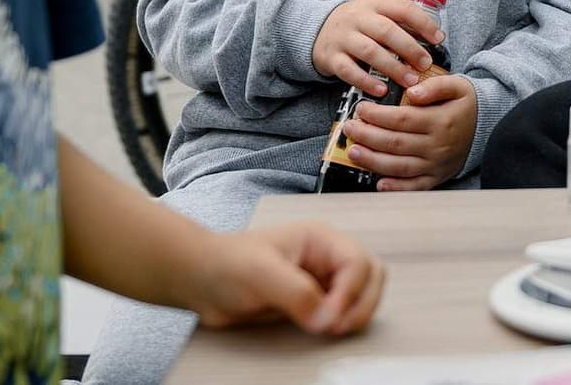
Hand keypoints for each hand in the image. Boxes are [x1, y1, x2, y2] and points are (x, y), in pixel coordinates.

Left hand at [182, 221, 384, 334]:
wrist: (200, 281)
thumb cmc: (225, 264)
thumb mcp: (260, 273)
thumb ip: (296, 293)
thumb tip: (326, 318)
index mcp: (320, 239)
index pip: (356, 262)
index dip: (351, 291)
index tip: (331, 317)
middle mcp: (326, 257)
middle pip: (370, 275)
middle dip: (363, 302)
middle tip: (340, 327)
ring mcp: (321, 280)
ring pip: (363, 293)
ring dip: (357, 312)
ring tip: (334, 330)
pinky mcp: (313, 301)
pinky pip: (341, 312)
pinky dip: (342, 322)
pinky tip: (325, 331)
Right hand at [311, 0, 443, 95]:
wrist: (316, 30)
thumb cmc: (359, 25)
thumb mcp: (377, 14)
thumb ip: (400, 23)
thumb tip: (434, 38)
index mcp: (374, 4)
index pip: (402, 8)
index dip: (422, 23)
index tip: (438, 39)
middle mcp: (357, 18)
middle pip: (387, 31)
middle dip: (409, 48)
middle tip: (425, 64)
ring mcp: (343, 37)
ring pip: (370, 51)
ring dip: (393, 67)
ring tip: (410, 81)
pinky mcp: (331, 57)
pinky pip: (349, 71)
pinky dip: (366, 81)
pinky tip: (382, 91)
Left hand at [343, 72, 477, 189]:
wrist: (487, 126)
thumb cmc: (466, 104)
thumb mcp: (457, 86)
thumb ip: (436, 86)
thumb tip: (414, 92)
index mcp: (441, 121)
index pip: (402, 119)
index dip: (378, 115)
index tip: (361, 109)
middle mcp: (438, 146)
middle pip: (396, 143)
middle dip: (368, 136)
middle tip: (349, 128)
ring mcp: (437, 164)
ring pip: (400, 166)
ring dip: (373, 161)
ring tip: (353, 152)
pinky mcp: (437, 177)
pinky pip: (415, 186)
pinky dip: (396, 187)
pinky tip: (379, 183)